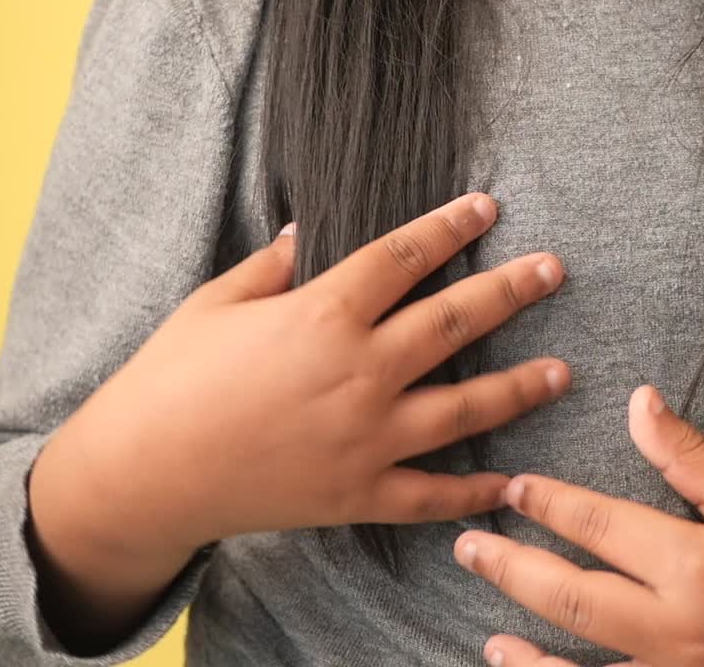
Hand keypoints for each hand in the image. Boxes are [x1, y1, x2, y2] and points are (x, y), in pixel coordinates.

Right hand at [28, 193, 568, 650]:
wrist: (141, 475)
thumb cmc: (171, 378)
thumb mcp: (215, 303)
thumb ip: (273, 265)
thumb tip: (311, 228)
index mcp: (323, 315)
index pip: (404, 256)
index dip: (450, 226)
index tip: (487, 207)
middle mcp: (359, 372)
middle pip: (455, 321)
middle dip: (511, 290)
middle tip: (552, 271)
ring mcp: (366, 438)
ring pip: (464, 408)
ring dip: (519, 388)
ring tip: (561, 372)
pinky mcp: (359, 494)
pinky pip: (432, 495)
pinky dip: (473, 492)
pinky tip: (509, 482)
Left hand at [453, 386, 703, 666]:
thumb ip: (687, 455)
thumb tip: (637, 400)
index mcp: (696, 564)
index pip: (599, 527)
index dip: (548, 503)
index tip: (512, 486)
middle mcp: (679, 629)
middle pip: (571, 597)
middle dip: (510, 567)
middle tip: (468, 544)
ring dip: (524, 649)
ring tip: (487, 623)